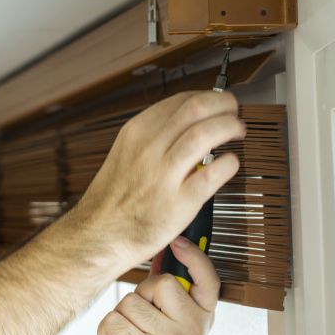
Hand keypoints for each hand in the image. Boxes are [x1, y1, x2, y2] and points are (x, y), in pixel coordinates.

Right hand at [76, 91, 244, 272]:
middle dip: (224, 104)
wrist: (97, 237)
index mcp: (136, 133)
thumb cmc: (111, 202)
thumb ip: (152, 140)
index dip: (207, 97)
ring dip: (230, 127)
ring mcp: (163, 175)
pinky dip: (229, 163)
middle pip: (196, 108)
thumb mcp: (124, 156)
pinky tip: (230, 164)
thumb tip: (185, 127)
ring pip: (206, 134)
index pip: (180, 100)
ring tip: (237, 132)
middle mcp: (149, 149)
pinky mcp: (178, 203)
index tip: (217, 104)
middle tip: (233, 112)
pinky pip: (213, 174)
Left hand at [97, 237, 219, 334]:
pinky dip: (105, 334)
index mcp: (202, 321)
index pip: (209, 281)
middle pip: (159, 282)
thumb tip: (161, 256)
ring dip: (119, 319)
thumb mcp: (172, 329)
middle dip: (139, 296)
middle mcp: (192, 331)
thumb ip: (169, 298)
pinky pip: (112, 321)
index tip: (178, 242)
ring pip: (130, 302)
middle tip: (139, 322)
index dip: (195, 257)